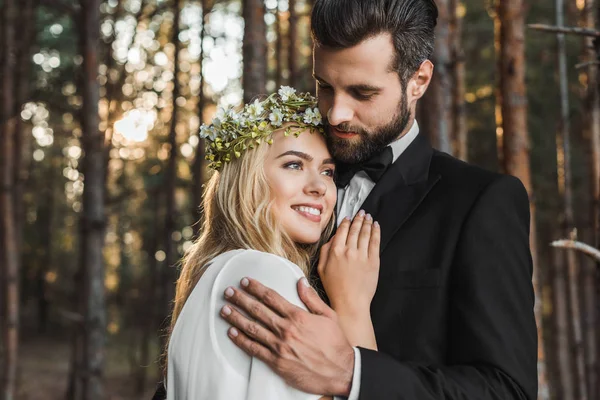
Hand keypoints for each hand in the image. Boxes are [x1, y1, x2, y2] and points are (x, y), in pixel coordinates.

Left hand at [220, 277, 354, 395]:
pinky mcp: (277, 362)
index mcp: (298, 316)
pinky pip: (254, 349)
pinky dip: (241, 340)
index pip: (271, 297)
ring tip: (224, 309)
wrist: (341, 371)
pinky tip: (231, 332)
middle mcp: (286, 330)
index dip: (255, 288)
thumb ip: (311, 298)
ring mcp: (280, 347)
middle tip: (228, 292)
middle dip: (241, 299)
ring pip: (252, 328)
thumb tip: (300, 281)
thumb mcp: (328, 316)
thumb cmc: (336, 343)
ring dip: (236, 317)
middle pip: (258, 310)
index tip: (245, 281)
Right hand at [318, 210, 380, 316]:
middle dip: (359, 219)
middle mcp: (349, 250)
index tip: (349, 217)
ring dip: (367, 223)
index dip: (346, 222)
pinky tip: (376, 226)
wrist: (350, 302)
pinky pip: (375, 242)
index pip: (342, 231)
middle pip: (355, 229)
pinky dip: (376, 232)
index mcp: (335, 251)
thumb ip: (324, 251)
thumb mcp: (321, 269)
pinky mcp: (373, 261)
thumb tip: (331, 239)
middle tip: (362, 213)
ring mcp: (362, 255)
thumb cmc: (334, 288)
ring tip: (369, 217)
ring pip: (366, 233)